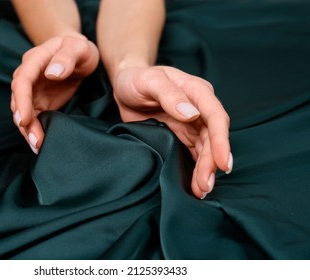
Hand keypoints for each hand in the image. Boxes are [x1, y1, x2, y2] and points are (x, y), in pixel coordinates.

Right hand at [11, 35, 98, 152]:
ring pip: (24, 111)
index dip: (22, 101)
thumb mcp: (78, 47)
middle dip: (24, 122)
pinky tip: (40, 142)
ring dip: (28, 130)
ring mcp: (33, 90)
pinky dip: (35, 130)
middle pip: (19, 100)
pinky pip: (33, 117)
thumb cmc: (78, 48)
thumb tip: (52, 73)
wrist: (78, 53)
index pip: (22, 81)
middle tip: (35, 141)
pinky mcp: (39, 101)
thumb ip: (66, 58)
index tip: (24, 119)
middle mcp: (29, 75)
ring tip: (38, 146)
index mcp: (35, 60)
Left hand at [112, 65, 232, 198]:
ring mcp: (191, 122)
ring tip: (201, 190)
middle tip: (205, 186)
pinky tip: (195, 183)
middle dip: (211, 162)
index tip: (223, 163)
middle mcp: (198, 107)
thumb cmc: (136, 79)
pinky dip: (196, 168)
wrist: (126, 84)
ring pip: (205, 149)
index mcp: (196, 91)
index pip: (215, 117)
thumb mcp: (149, 81)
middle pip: (212, 137)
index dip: (221, 141)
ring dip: (205, 169)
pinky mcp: (182, 133)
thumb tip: (191, 114)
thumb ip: (169, 95)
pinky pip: (193, 152)